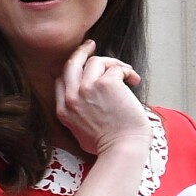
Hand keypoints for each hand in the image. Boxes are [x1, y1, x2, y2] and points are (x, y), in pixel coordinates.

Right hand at [55, 40, 151, 155]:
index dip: (72, 68)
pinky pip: (116, 68)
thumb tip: (85, 101)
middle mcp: (72, 97)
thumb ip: (77, 115)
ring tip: (127, 74)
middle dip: (81, 51)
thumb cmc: (108, 146)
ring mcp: (87, 89)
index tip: (80, 62)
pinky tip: (134, 81)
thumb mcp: (79, 132)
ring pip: (96, 61)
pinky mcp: (106, 84)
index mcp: (64, 110)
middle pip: (71, 63)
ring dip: (113, 64)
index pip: (61, 79)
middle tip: (91, 45)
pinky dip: (127, 71)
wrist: (122, 151)